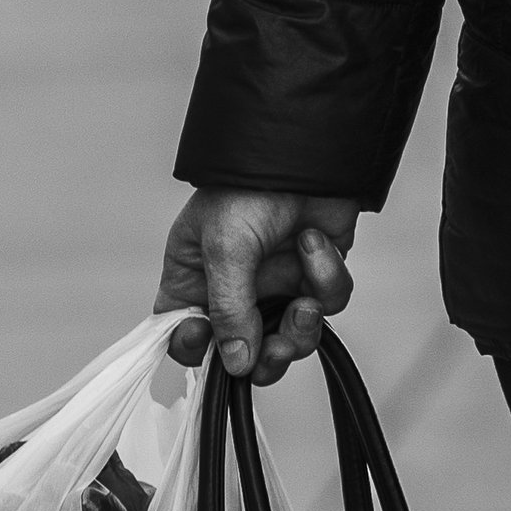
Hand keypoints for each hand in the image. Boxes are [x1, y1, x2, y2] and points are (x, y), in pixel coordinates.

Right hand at [155, 188, 359, 383]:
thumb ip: (228, 308)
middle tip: (274, 349)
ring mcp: (277, 283)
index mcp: (195, 277)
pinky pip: (326, 301)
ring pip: (289, 339)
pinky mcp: (315, 274)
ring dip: (299, 330)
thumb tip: (236, 363)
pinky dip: (325, 278)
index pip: (184, 333)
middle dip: (263, 360)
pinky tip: (314, 244)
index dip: (195, 351)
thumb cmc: (250, 184)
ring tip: (304, 305)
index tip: (209, 346)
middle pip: (243, 353)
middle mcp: (234, 288)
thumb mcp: (225, 246)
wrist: (309, 147)